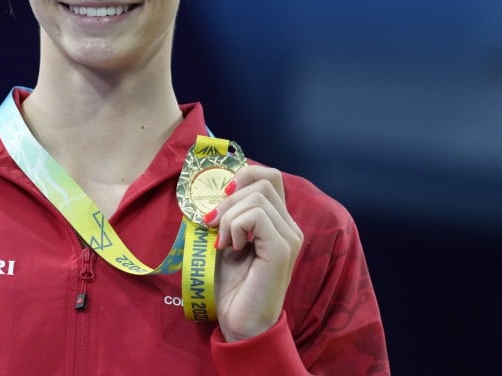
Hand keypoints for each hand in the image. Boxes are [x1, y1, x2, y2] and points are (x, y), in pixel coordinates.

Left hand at [204, 165, 303, 341]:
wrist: (241, 324)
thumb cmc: (232, 287)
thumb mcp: (225, 241)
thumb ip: (227, 216)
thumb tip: (212, 191)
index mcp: (278, 222)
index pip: (269, 176)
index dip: (242, 176)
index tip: (219, 201)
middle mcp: (289, 226)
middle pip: (263, 181)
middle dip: (229, 197)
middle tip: (213, 225)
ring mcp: (289, 237)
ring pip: (257, 196)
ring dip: (229, 216)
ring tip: (222, 242)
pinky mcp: (282, 250)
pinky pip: (256, 216)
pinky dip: (235, 226)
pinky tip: (231, 248)